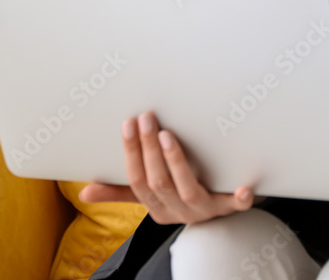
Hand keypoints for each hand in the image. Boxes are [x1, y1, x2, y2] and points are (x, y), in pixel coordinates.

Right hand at [79, 111, 263, 224]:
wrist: (221, 210)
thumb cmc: (181, 195)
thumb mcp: (152, 194)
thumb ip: (122, 191)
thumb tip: (84, 190)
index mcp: (156, 207)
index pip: (137, 181)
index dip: (131, 153)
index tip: (128, 124)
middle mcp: (178, 211)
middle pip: (158, 182)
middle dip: (149, 150)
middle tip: (147, 118)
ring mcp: (203, 210)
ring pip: (186, 189)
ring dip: (176, 161)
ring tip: (168, 135)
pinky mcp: (228, 208)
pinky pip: (234, 206)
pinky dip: (238, 198)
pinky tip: (244, 186)